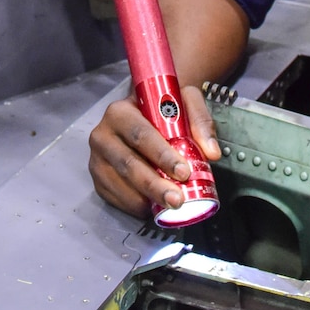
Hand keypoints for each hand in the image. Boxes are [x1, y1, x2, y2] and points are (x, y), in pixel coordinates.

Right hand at [88, 85, 220, 218]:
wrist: (143, 111)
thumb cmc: (162, 107)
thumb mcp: (184, 100)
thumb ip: (200, 121)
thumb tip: (212, 152)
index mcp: (120, 112)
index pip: (140, 135)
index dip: (162, 155)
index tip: (183, 172)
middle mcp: (103, 135)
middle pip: (128, 164)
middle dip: (154, 185)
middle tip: (177, 199)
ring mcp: (97, 159)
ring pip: (119, 183)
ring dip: (145, 198)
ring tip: (168, 207)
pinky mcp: (98, 179)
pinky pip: (114, 197)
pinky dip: (133, 205)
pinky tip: (151, 208)